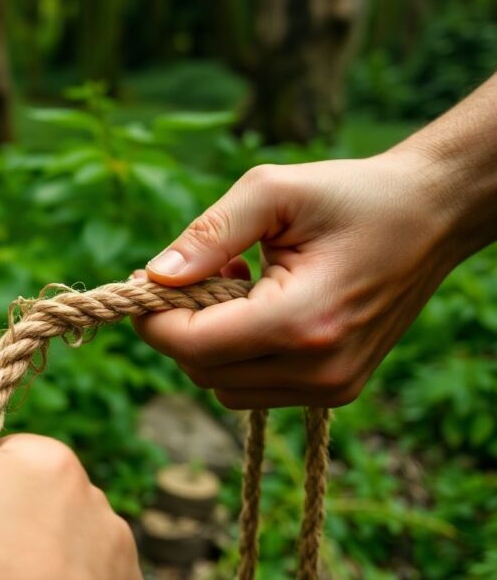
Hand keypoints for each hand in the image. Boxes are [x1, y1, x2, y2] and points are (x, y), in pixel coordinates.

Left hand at [131, 150, 467, 408]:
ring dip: (208, 342)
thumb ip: (208, 234)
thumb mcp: (273, 191)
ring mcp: (331, 386)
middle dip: (179, 325)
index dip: (154, 318)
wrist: (432, 216)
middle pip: (201, 371)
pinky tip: (260, 306)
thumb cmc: (351, 195)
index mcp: (302, 321)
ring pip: (223, 388)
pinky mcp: (336, 388)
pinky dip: (238, 354)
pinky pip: (254, 388)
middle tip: (201, 271)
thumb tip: (155, 275)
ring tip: (239, 283)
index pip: (193, 347)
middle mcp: (319, 369)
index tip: (147, 280)